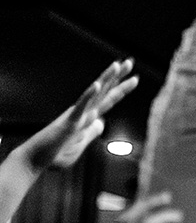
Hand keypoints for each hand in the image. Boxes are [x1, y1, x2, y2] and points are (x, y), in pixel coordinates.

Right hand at [19, 59, 138, 170]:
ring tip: (118, 65)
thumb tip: (101, 122)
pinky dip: (88, 96)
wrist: (35, 160)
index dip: (120, 89)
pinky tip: (97, 85)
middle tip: (130, 62)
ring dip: (106, 79)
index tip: (133, 78)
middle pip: (104, 92)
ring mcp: (77, 116)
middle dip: (118, 78)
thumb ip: (90, 133)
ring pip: (95, 95)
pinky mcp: (69, 122)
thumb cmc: (55, 154)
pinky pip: (80, 107)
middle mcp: (83, 113)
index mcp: (87, 119)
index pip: (107, 101)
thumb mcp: (80, 145)